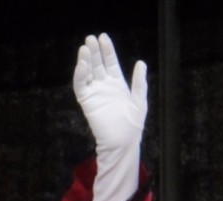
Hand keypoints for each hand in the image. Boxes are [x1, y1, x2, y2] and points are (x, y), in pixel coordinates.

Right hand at [72, 32, 147, 200]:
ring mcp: (95, 92)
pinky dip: (80, 73)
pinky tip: (82, 63)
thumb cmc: (133, 124)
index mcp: (117, 84)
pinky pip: (81, 84)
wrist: (123, 141)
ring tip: (85, 47)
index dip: (107, 50)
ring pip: (88, 72)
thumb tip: (141, 63)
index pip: (110, 62)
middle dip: (94, 51)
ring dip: (85, 60)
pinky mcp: (87, 101)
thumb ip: (140, 82)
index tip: (103, 37)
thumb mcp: (140, 101)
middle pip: (97, 64)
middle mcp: (105, 86)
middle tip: (90, 38)